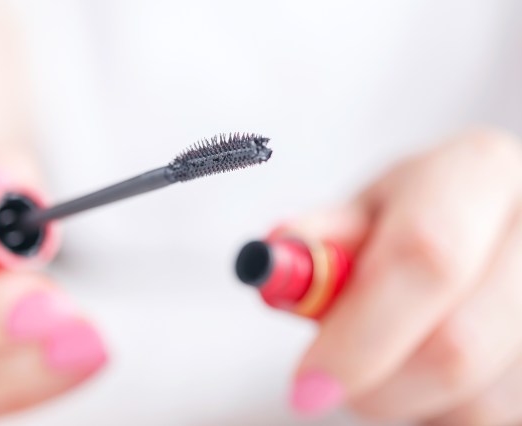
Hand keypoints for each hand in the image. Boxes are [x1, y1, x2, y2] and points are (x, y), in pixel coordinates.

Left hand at [280, 128, 521, 424]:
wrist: (491, 225)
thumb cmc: (422, 213)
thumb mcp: (369, 209)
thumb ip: (320, 236)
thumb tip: (267, 262)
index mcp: (479, 172)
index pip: (423, 257)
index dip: (359, 331)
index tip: (307, 384)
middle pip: (457, 345)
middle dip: (377, 384)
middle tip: (331, 385)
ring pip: (477, 399)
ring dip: (410, 399)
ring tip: (393, 354)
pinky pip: (495, 416)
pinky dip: (443, 410)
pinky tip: (431, 371)